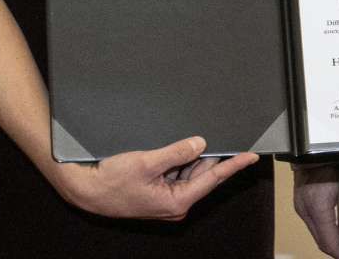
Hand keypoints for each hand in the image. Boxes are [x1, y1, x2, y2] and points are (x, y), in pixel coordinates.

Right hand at [48, 136, 258, 219]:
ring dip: (191, 156)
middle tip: (219, 135)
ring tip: (188, 140)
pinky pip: (176, 172)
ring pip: (189, 171)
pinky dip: (179, 159)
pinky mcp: (158, 190)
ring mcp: (167, 197)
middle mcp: (175, 202)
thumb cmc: (112, 182)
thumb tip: (200, 143)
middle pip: (202, 174)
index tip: (250, 156)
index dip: (233, 165)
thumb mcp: (147, 162)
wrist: (87, 190)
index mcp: (177, 201)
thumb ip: (176, 152)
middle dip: (209, 155)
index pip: (212, 179)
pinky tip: (178, 147)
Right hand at [291, 163, 338, 258]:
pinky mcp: (299, 203)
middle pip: (321, 242)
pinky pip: (312, 225)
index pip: (329, 242)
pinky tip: (335, 234)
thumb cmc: (331, 162)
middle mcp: (304, 210)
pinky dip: (323, 232)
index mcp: (316, 207)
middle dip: (337, 252)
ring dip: (330, 243)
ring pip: (316, 235)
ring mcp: (300, 207)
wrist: (313, 148)